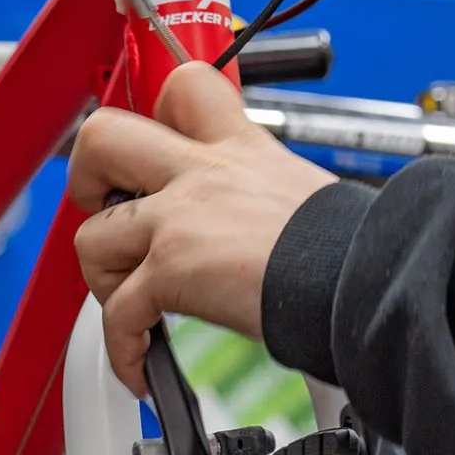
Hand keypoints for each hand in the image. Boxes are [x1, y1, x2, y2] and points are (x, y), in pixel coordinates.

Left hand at [66, 61, 337, 393]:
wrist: (368, 280)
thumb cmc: (353, 249)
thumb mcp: (302, 193)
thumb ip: (255, 196)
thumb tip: (247, 231)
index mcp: (238, 146)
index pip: (184, 86)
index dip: (153, 114)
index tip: (148, 152)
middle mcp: (202, 170)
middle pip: (103, 136)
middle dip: (86, 175)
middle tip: (106, 209)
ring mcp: (180, 217)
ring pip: (92, 236)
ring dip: (104, 280)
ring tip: (135, 305)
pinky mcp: (171, 268)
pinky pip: (117, 317)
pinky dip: (123, 352)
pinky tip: (143, 368)